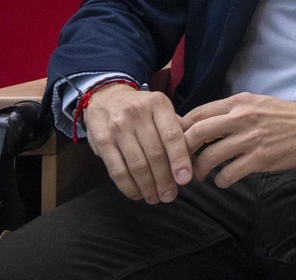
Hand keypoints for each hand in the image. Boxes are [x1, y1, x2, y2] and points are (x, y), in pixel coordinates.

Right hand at [81, 83, 192, 203]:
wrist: (105, 98)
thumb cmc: (141, 109)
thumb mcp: (160, 109)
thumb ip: (176, 129)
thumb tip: (193, 158)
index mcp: (158, 104)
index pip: (172, 135)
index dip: (180, 159)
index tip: (185, 180)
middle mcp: (137, 114)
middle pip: (155, 153)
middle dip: (164, 179)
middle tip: (170, 196)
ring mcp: (117, 128)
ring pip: (136, 164)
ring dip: (148, 186)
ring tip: (155, 198)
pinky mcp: (101, 142)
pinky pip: (117, 170)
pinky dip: (128, 186)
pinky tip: (137, 194)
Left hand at [181, 93, 295, 188]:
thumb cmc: (283, 116)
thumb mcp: (256, 103)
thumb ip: (230, 112)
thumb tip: (199, 126)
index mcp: (239, 102)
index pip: (197, 114)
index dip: (180, 130)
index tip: (176, 143)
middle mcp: (243, 117)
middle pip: (196, 134)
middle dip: (182, 152)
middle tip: (181, 162)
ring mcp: (251, 138)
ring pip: (209, 157)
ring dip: (199, 170)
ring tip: (200, 175)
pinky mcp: (261, 158)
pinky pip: (228, 174)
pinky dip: (221, 181)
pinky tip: (224, 180)